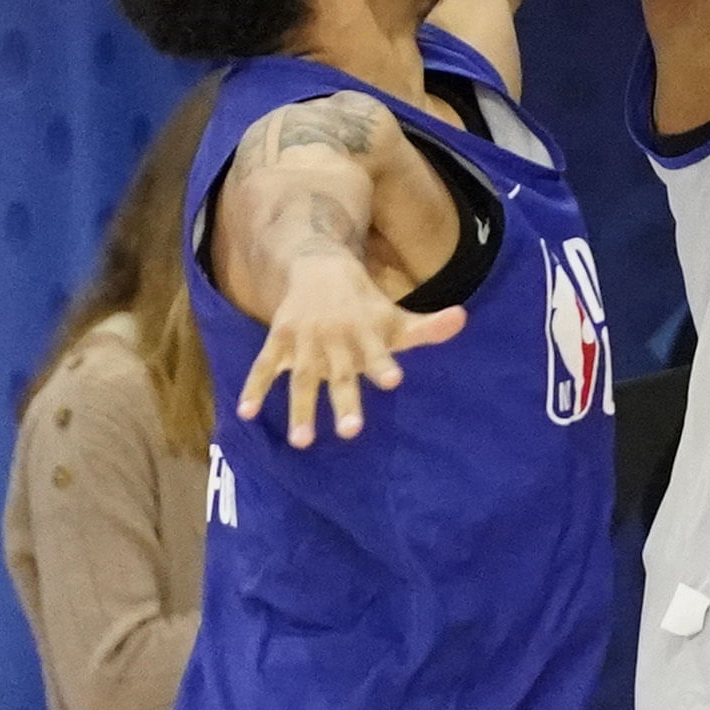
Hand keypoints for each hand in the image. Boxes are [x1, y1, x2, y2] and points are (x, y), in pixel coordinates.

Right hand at [239, 250, 463, 447]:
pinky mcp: (279, 341)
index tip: (392, 380)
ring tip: (301, 442)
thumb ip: (427, 328)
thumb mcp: (395, 317)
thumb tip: (463, 319)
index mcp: (365, 334)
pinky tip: (246, 414)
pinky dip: (254, 388)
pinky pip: (264, 367)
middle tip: (351, 432)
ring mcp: (304, 342)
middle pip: (341, 375)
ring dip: (300, 409)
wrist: (319, 267)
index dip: (382, 365)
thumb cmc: (365, 306)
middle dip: (345, 401)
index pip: (377, 352)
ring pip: (302, 378)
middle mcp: (335, 340)